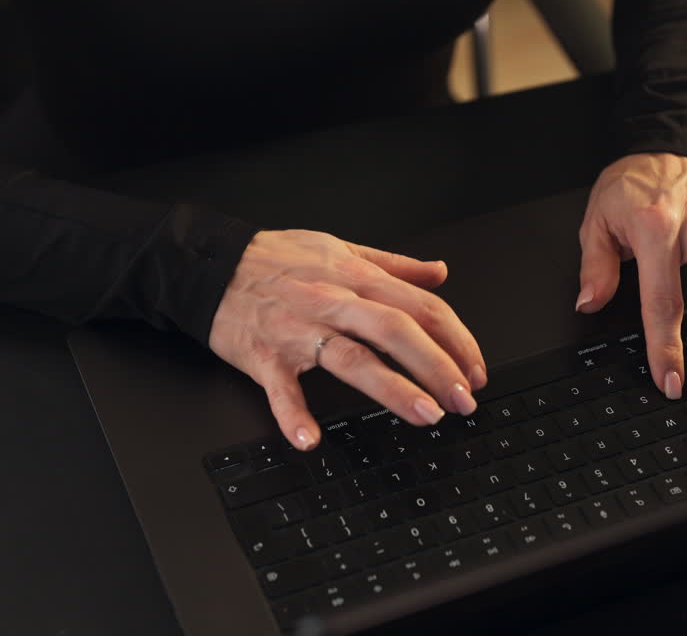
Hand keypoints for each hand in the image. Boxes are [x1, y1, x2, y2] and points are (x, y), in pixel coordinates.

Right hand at [209, 229, 487, 450]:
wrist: (210, 266)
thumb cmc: (275, 259)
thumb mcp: (339, 248)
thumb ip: (393, 264)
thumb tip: (438, 272)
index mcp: (355, 278)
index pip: (419, 307)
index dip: (455, 339)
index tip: (475, 369)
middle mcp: (332, 301)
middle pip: (395, 331)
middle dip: (437, 366)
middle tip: (464, 400)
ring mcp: (298, 330)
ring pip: (352, 358)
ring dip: (392, 388)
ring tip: (426, 415)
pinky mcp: (264, 356)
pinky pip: (280, 388)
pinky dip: (293, 414)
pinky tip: (310, 438)